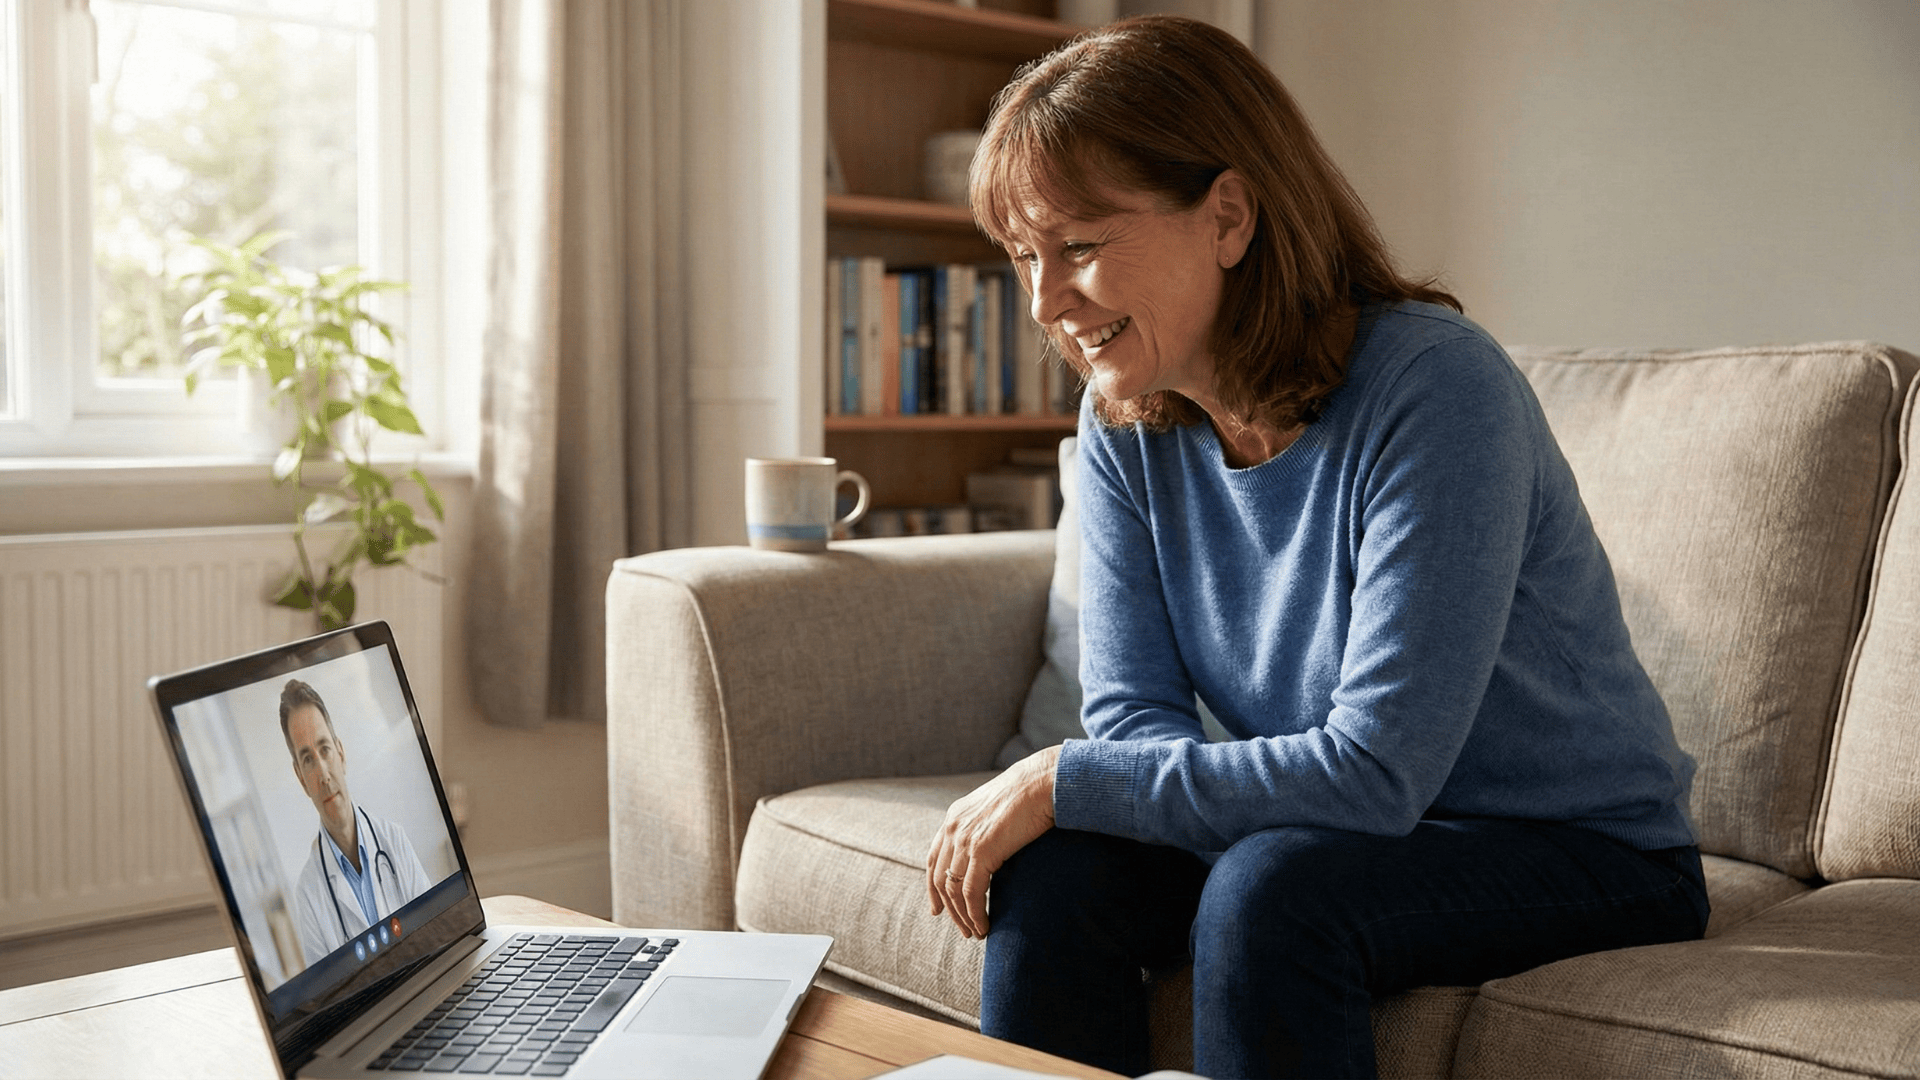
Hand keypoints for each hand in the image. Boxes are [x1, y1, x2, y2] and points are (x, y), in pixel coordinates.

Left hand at [926, 744, 1060, 938]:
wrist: (1043, 782)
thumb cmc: (1031, 794)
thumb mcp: (997, 809)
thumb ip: (986, 828)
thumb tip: (992, 847)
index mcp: (954, 817)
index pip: (934, 859)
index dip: (933, 887)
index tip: (938, 909)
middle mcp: (953, 828)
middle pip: (940, 879)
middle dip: (949, 909)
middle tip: (963, 928)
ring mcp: (965, 839)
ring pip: (954, 890)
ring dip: (964, 917)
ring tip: (976, 932)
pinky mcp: (982, 851)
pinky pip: (972, 893)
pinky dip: (975, 914)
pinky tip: (985, 926)